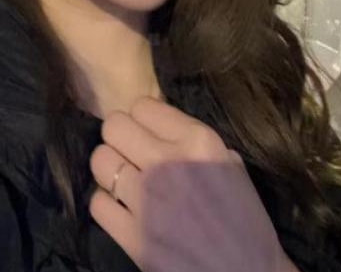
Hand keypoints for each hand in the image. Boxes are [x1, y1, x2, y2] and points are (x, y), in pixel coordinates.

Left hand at [89, 95, 287, 271]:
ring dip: (109, 167)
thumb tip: (157, 127)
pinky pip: (96, 202)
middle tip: (130, 152)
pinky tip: (122, 208)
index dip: (142, 119)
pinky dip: (106, 203)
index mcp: (197, 141)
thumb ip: (192, 140)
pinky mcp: (131, 235)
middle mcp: (166, 162)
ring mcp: (145, 199)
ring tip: (123, 178)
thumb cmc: (244, 219)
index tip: (147, 132)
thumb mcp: (228, 164)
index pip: (142, 105)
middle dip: (119, 136)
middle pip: (113, 125)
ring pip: (99, 159)